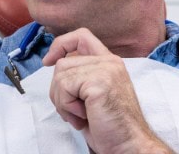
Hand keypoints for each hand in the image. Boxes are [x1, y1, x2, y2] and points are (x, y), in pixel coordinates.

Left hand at [41, 28, 172, 153]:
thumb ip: (80, 75)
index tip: (49, 61)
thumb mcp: (92, 94)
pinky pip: (64, 87)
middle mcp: (109, 62)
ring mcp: (105, 70)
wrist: (128, 145)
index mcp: (109, 62)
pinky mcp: (99, 82)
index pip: (81, 36)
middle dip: (59, 91)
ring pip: (60, 75)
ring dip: (63, 102)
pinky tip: (83, 117)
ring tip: (81, 115)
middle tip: (75, 111)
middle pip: (63, 63)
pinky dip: (67, 107)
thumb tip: (54, 63)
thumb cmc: (110, 126)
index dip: (61, 44)